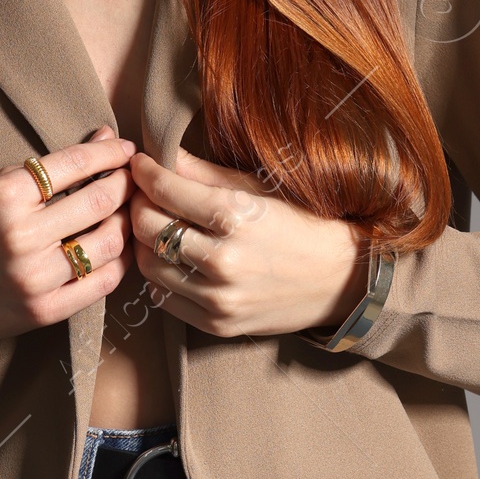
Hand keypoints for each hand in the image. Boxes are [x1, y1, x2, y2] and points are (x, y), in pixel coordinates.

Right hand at [0, 125, 133, 350]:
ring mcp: (34, 277)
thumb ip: (47, 168)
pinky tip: (119, 248)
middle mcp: (20, 235)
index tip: (125, 148)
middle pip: (100, 201)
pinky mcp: (45, 310)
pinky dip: (120, 261)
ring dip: (127, 222)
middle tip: (134, 178)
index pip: (74, 164)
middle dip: (126, 184)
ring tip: (127, 212)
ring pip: (109, 242)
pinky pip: (103, 282)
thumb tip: (104, 136)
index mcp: (5, 196)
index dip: (109, 152)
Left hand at [127, 144, 365, 339]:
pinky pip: (163, 296)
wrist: (341, 280)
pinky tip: (172, 258)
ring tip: (154, 225)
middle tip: (143, 193)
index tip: (140, 165)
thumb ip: (206, 173)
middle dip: (138, 203)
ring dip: (142, 240)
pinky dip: (159, 274)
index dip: (144, 172)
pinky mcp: (217, 324)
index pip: (164, 189)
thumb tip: (162, 154)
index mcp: (236, 216)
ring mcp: (218, 298)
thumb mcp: (259, 189)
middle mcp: (223, 260)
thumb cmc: (302, 225)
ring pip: (148, 263)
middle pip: (147, 226)